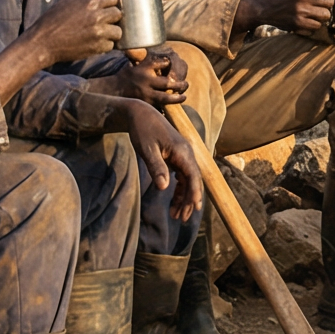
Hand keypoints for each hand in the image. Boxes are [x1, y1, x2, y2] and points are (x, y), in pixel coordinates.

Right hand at [24, 0, 121, 66]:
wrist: (42, 42)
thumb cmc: (53, 19)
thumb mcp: (68, 0)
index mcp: (90, 2)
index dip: (109, 3)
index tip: (104, 7)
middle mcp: (97, 16)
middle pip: (118, 14)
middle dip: (111, 17)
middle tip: (101, 21)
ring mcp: (98, 32)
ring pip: (118, 31)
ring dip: (111, 33)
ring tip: (99, 33)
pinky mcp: (97, 47)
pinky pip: (110, 45)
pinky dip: (104, 45)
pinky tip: (93, 42)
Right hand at [104, 45, 186, 104]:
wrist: (113, 90)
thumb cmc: (127, 76)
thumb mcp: (136, 64)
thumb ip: (150, 61)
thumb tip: (165, 57)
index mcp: (144, 68)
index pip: (162, 64)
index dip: (171, 65)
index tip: (175, 65)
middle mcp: (146, 81)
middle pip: (168, 83)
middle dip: (179, 84)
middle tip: (186, 84)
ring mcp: (145, 94)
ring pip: (165, 98)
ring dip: (177, 98)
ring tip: (184, 96)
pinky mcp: (145, 103)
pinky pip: (159, 106)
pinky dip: (167, 106)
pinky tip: (174, 105)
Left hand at [120, 100, 203, 225]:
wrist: (140, 113)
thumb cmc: (142, 130)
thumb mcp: (147, 150)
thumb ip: (156, 168)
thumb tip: (164, 188)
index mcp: (182, 152)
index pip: (193, 176)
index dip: (194, 193)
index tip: (194, 209)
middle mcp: (186, 154)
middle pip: (192, 181)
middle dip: (188, 200)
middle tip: (181, 219)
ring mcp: (182, 155)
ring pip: (187, 180)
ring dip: (183, 197)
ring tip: (175, 215)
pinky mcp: (175, 156)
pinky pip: (181, 176)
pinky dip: (178, 189)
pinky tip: (173, 201)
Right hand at [254, 0, 334, 32]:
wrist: (266, 7)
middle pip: (329, 1)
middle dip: (327, 3)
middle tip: (321, 4)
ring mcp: (300, 11)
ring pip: (326, 15)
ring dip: (322, 15)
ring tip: (316, 13)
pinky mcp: (297, 23)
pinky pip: (317, 26)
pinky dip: (314, 24)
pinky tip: (309, 20)